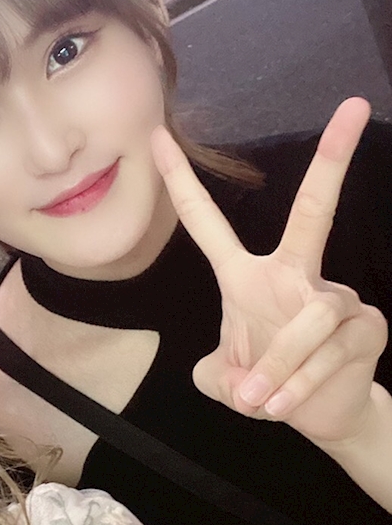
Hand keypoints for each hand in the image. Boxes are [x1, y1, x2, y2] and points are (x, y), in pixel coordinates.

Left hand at [150, 98, 387, 446]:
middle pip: (314, 212)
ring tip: (258, 402)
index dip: (181, 181)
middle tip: (356, 107)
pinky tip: (283, 407)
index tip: (158, 136)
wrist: (322, 417)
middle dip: (333, 159)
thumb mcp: (226, 382)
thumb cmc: (269, 385)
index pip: (207, 223)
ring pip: (308, 322)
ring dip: (277, 367)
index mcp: (247, 278)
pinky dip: (298, 383)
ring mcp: (337, 298)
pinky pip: (329, 350)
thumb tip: (229, 383)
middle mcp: (296, 275)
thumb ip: (215, 377)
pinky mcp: (367, 326)